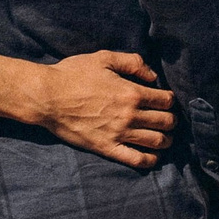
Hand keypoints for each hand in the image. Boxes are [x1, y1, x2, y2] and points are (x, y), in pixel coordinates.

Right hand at [31, 50, 175, 168]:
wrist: (47, 97)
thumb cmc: (73, 75)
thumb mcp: (104, 58)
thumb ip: (133, 62)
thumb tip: (152, 76)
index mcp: (132, 92)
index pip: (166, 101)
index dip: (169, 100)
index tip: (164, 100)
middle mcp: (130, 115)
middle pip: (166, 122)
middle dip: (170, 119)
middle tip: (166, 118)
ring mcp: (119, 134)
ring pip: (157, 142)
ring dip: (166, 139)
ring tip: (163, 136)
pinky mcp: (107, 148)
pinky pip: (137, 160)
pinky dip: (150, 160)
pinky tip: (152, 155)